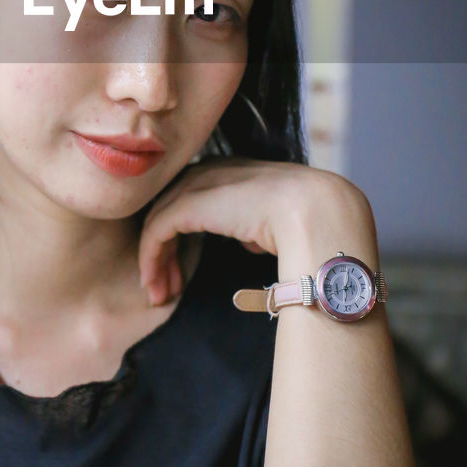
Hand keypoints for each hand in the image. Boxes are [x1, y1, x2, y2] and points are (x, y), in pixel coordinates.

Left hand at [137, 157, 374, 306]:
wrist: (315, 212)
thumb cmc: (308, 221)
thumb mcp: (277, 222)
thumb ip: (258, 226)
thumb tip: (252, 240)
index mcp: (232, 171)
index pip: (191, 201)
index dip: (181, 237)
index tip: (181, 273)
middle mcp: (210, 170)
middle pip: (169, 211)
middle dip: (163, 252)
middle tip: (162, 289)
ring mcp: (198, 184)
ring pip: (158, 222)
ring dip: (155, 261)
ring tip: (157, 295)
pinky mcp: (188, 203)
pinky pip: (156, 232)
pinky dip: (151, 259)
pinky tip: (154, 284)